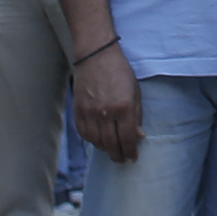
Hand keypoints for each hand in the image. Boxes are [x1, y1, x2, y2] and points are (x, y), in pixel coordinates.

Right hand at [74, 42, 143, 160]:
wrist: (96, 56)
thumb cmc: (120, 72)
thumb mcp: (135, 92)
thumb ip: (136, 115)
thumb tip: (138, 136)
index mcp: (123, 107)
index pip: (127, 139)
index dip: (130, 152)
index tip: (133, 158)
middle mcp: (105, 112)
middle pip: (111, 144)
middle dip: (118, 155)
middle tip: (122, 159)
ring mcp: (89, 112)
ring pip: (96, 142)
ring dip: (105, 149)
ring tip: (111, 149)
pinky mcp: (78, 110)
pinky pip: (83, 133)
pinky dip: (91, 140)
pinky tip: (98, 139)